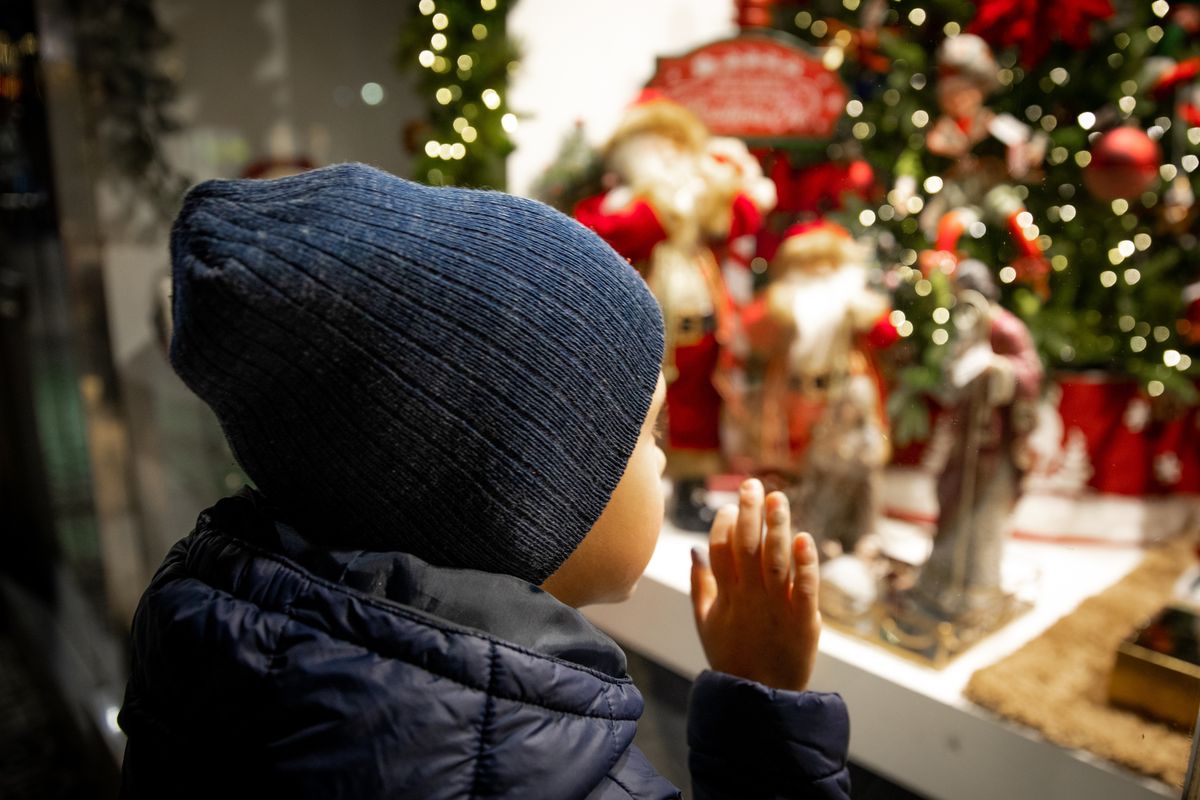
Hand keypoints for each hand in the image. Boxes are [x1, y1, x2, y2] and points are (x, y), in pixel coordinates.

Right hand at [690, 479, 821, 691]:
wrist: (760, 698)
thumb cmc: (732, 656)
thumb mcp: (707, 621)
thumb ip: (700, 584)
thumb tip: (694, 549)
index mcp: (725, 596)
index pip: (719, 549)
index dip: (723, 523)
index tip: (730, 505)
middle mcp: (749, 597)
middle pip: (746, 547)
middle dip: (749, 513)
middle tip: (753, 484)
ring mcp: (776, 608)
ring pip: (775, 561)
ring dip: (777, 528)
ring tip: (778, 498)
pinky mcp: (803, 621)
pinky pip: (804, 588)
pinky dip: (805, 565)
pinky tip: (804, 539)